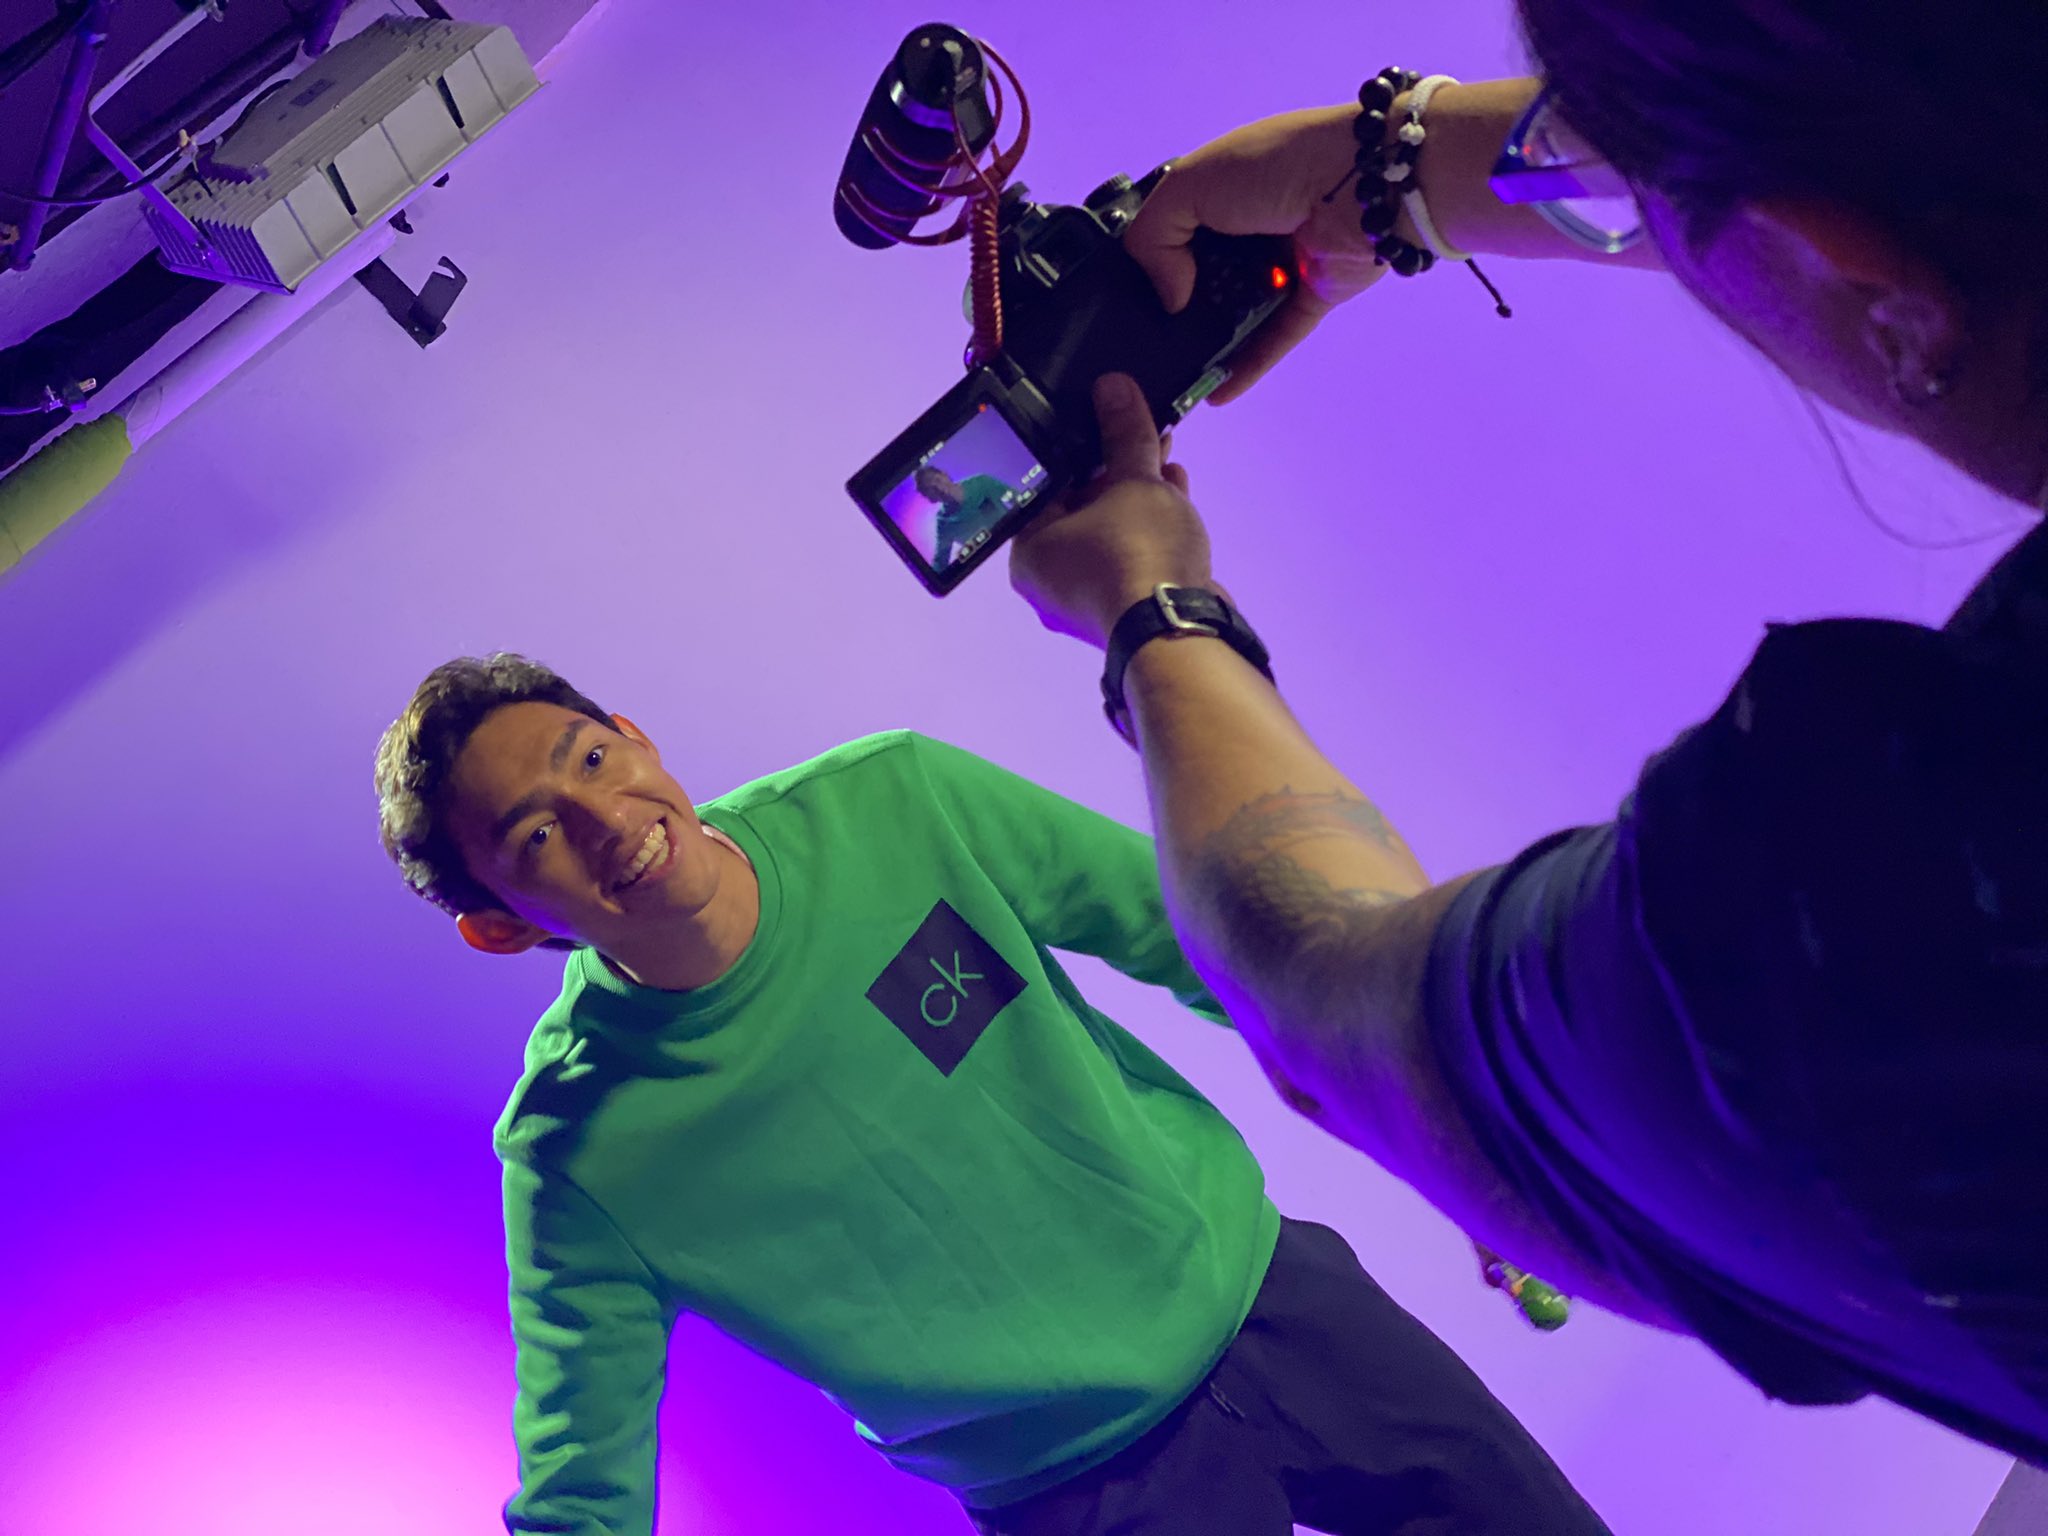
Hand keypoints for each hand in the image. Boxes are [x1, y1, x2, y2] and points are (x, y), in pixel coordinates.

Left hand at [1009, 374, 1214, 649]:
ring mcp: (1088, 601)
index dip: (1080, 448)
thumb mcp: (1134, 480)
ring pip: (1110, 534)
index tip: (1105, 422)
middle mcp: (1050, 581)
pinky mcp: (1125, 612)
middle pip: (1081, 510)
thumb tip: (1114, 387)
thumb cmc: (1138, 558)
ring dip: (1140, 496)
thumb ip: (1124, 433)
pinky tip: (1175, 495)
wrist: (1181, 632)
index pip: (1046, 485)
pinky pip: (1132, 559)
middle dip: (1116, 470)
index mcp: (1029, 552)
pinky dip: (1151, 529)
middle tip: (1141, 437)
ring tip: (1165, 462)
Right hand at [1125, 107, 1388, 403]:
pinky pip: (1274, 340)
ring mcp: (1283, 262)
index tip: (1123, 295)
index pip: (1175, 227)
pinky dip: (1247, 368)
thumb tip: (1168, 299)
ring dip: (1210, 341)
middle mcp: (1252, 224)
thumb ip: (1154, 237)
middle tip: (1144, 342)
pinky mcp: (1313, 295)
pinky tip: (1214, 394)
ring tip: (1174, 373)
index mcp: (1223, 187)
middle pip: (1204, 275)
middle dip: (1177, 306)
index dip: (1151, 258)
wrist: (1366, 180)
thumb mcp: (1191, 184)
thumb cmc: (1278, 164)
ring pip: (1238, 312)